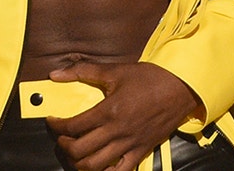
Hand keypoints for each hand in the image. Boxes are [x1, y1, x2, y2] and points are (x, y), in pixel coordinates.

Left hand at [46, 61, 199, 170]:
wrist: (180, 88)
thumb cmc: (149, 78)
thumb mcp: (115, 71)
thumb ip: (83, 71)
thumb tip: (55, 73)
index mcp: (108, 111)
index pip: (73, 126)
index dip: (56, 126)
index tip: (52, 121)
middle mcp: (117, 131)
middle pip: (79, 150)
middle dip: (64, 147)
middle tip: (62, 138)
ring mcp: (129, 144)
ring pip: (96, 166)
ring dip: (79, 163)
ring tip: (76, 153)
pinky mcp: (141, 152)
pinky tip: (98, 166)